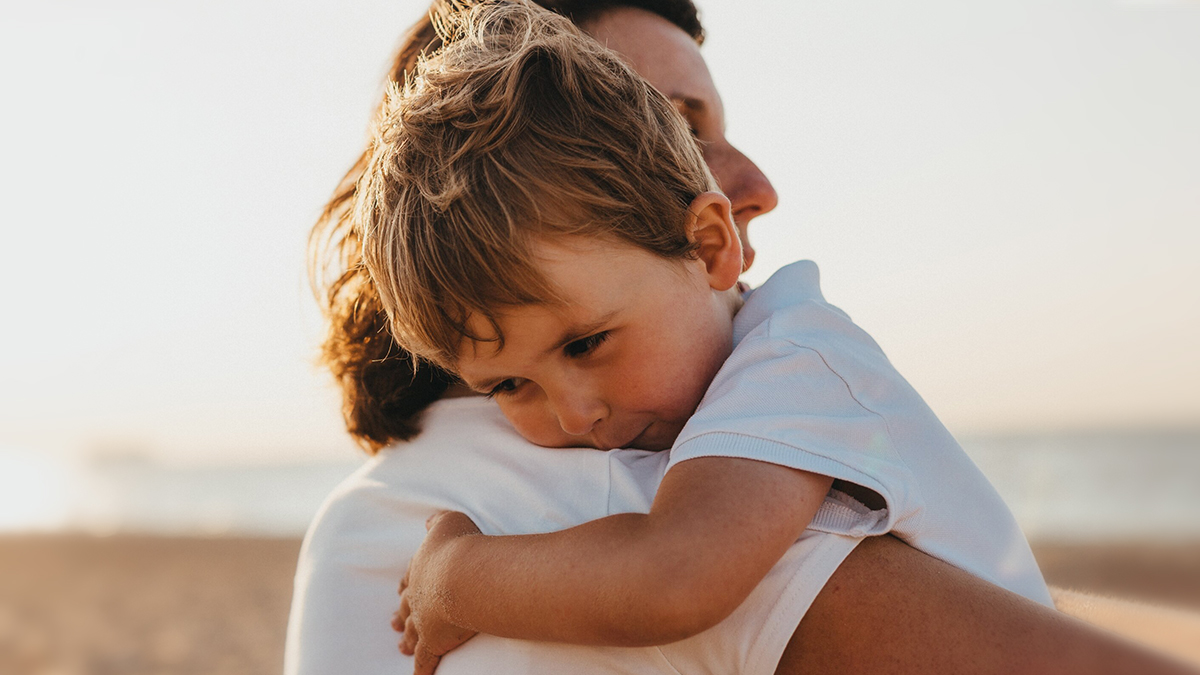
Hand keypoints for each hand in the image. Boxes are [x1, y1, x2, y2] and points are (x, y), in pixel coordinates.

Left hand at [392, 510, 481, 674]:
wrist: (463, 574)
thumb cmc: (460, 545)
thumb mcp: (449, 521)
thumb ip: (437, 521)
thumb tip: (429, 521)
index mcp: (421, 568)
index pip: (410, 578)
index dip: (407, 584)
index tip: (401, 589)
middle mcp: (418, 595)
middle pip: (406, 607)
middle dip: (400, 614)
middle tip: (392, 622)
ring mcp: (423, 620)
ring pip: (411, 633)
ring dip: (406, 639)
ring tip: (400, 646)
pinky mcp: (433, 642)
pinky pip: (424, 660)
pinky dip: (421, 670)